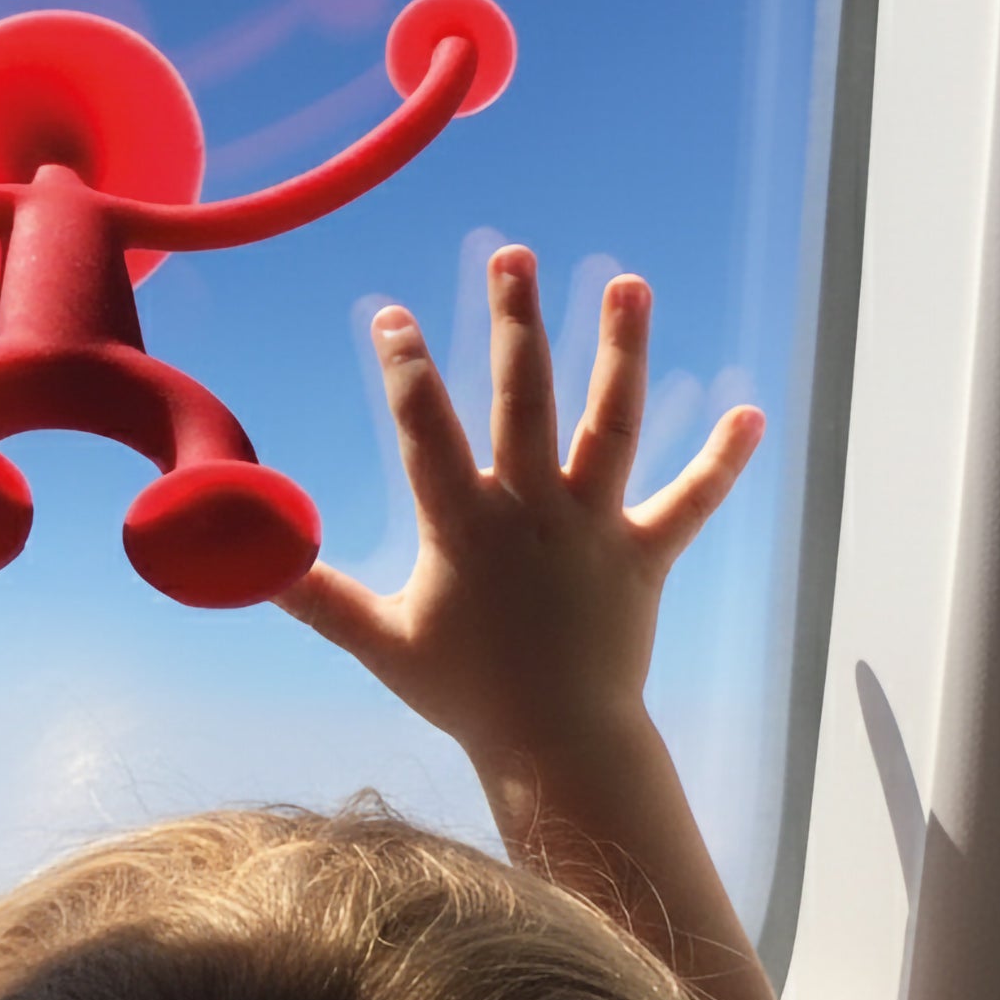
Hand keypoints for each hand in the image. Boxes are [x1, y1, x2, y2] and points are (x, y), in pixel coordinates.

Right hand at [276, 247, 761, 776]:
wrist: (554, 744)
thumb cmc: (463, 693)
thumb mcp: (377, 641)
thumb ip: (313, 595)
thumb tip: (248, 565)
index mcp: (463, 525)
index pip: (425, 430)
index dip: (405, 369)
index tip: (392, 315)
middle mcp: (531, 511)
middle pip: (524, 399)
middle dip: (516, 322)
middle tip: (514, 255)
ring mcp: (593, 529)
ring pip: (611, 425)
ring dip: (622, 352)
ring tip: (630, 285)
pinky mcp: (643, 556)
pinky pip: (691, 502)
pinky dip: (723, 460)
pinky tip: (751, 412)